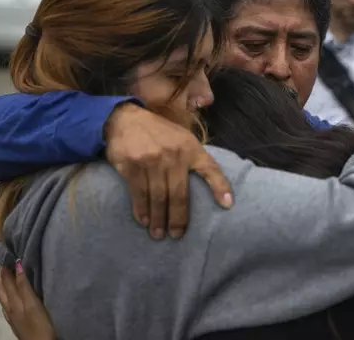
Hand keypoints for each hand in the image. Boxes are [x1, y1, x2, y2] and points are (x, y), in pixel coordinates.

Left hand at [0, 261, 55, 339]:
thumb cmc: (41, 325)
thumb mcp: (33, 303)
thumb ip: (24, 285)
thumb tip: (17, 264)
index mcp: (13, 301)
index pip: (6, 279)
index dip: (6, 266)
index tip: (10, 251)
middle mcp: (9, 306)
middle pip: (2, 287)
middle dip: (3, 272)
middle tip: (8, 258)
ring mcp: (12, 314)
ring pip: (4, 295)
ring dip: (5, 282)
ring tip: (10, 271)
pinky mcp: (17, 320)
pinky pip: (8, 303)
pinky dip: (9, 292)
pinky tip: (15, 292)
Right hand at [105, 103, 232, 239]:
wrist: (125, 119)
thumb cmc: (159, 133)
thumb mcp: (182, 139)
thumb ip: (194, 158)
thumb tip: (208, 185)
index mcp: (190, 148)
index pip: (210, 168)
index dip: (220, 187)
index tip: (228, 205)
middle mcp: (173, 155)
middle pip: (179, 194)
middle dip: (179, 218)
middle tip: (177, 234)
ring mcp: (151, 161)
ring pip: (158, 197)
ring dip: (159, 219)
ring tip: (159, 234)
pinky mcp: (132, 166)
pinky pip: (138, 193)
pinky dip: (142, 210)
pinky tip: (144, 221)